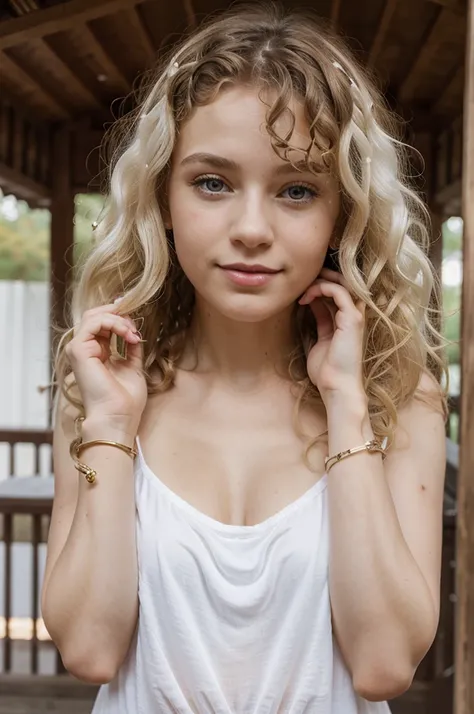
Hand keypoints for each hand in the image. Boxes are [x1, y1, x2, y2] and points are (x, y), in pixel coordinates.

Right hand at [65, 301, 147, 428]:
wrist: (118, 416)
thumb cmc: (125, 400)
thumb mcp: (132, 366)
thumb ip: (131, 348)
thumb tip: (135, 332)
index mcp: (95, 353)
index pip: (101, 324)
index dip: (119, 317)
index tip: (137, 325)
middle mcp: (84, 350)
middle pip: (94, 315)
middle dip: (118, 314)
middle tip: (134, 324)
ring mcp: (79, 349)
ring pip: (93, 316)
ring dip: (119, 320)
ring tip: (133, 333)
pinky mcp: (78, 350)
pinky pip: (94, 323)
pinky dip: (113, 323)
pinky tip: (127, 335)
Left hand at [298, 267, 366, 401]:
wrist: (336, 386)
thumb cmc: (327, 370)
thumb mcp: (320, 339)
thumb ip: (319, 320)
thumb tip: (309, 302)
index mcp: (347, 320)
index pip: (338, 291)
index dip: (321, 284)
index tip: (301, 289)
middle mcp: (354, 315)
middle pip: (343, 282)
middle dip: (323, 276)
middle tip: (303, 280)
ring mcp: (355, 316)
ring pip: (342, 283)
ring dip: (320, 280)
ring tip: (303, 288)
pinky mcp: (352, 319)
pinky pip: (339, 292)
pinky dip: (321, 289)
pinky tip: (306, 297)